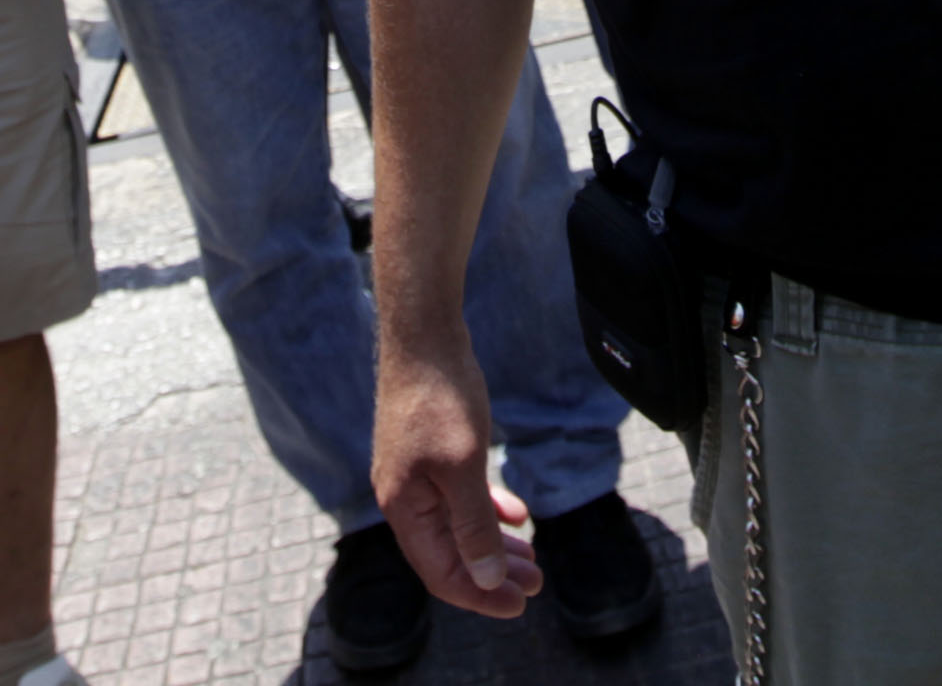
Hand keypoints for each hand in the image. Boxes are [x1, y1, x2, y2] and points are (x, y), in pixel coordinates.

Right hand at [373, 331, 540, 620]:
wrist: (425, 336)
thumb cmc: (441, 399)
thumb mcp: (464, 467)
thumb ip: (473, 526)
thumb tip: (485, 578)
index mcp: (405, 509)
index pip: (442, 573)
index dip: (481, 595)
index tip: (521, 606)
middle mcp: (404, 498)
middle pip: (450, 555)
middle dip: (494, 574)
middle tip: (537, 585)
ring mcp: (416, 475)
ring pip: (457, 527)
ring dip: (494, 545)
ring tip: (532, 559)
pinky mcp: (430, 454)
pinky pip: (459, 498)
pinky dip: (487, 511)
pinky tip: (517, 514)